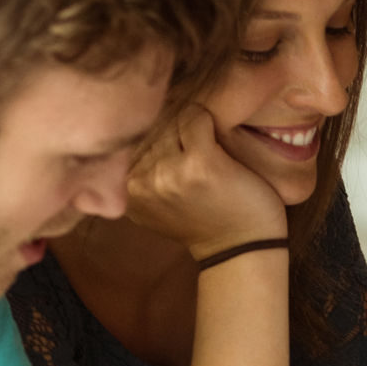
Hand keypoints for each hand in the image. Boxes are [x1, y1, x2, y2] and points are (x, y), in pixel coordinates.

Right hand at [122, 106, 286, 257]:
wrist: (242, 247)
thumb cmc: (204, 222)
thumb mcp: (156, 201)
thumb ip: (139, 175)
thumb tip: (128, 134)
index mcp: (124, 191)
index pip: (129, 137)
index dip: (155, 138)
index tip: (175, 156)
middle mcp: (140, 181)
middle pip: (153, 127)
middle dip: (176, 134)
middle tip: (195, 156)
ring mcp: (168, 172)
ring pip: (175, 120)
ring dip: (193, 129)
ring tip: (206, 155)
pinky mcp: (199, 162)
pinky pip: (197, 117)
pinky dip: (211, 123)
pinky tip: (218, 148)